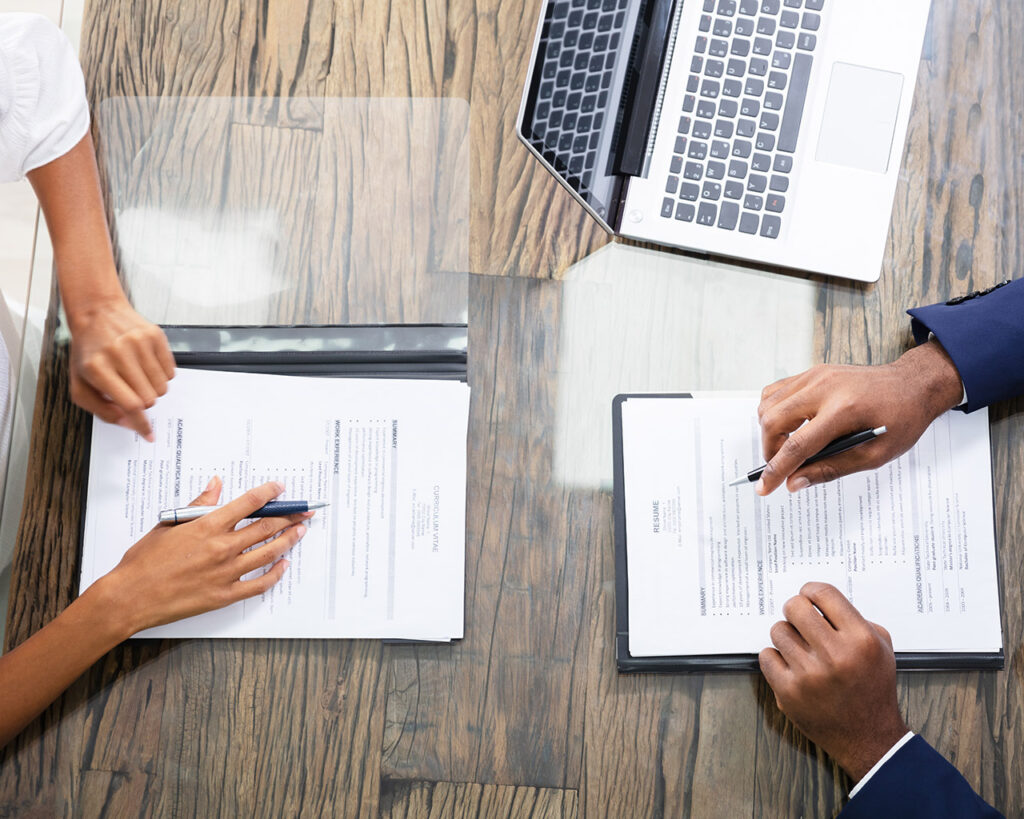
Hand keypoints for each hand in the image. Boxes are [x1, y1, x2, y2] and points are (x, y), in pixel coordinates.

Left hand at [67, 295, 175, 441]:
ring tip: (137, 376)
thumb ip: (100, 409)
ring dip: (152, 388)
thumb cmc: (89, 351)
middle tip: (132, 391)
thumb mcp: (80, 384)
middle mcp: (119, 353)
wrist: (98, 313)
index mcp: (97, 368)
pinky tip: (145, 364)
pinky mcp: (155, 336)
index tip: (149, 434)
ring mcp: (140, 343)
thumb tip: (127, 422)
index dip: (141, 423)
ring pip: (162, 387)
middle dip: (143, 402)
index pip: (130, 404)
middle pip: (149, 398)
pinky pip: (171, 371)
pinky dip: (161, 375)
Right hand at [93, 478, 311, 635]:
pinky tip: (283, 565)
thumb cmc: (143, 561)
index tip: (280, 487)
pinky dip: (275, 574)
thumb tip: (216, 485)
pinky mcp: (224, 595)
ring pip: (268, 553)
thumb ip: (198, 505)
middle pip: (266, 527)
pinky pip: (258, 584)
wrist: (129, 597)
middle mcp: (221, 547)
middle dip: (289, 516)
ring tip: (301, 531)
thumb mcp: (169, 524)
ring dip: (288, 540)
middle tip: (304, 511)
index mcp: (207, 526)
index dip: (269, 493)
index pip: (248, 503)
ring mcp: (225, 573)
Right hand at [755, 340, 963, 494]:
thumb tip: (795, 483)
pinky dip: (773, 412)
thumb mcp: (875, 454)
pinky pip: (776, 391)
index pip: (797, 445)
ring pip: (768, 404)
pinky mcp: (812, 372)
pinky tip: (788, 426)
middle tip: (780, 467)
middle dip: (769, 450)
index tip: (763, 488)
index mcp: (844, 410)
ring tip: (786, 447)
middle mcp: (824, 387)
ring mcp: (815, 375)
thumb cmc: (901, 419)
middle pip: (773, 421)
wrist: (913, 384)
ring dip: (769, 431)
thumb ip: (831, 469)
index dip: (776, 470)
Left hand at [759, 582, 908, 781]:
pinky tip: (791, 665)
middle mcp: (835, 656)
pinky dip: (776, 658)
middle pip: (795, 607)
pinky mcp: (789, 693)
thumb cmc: (872, 688)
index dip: (811, 591)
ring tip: (801, 648)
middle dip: (796, 609)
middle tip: (801, 619)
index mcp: (861, 640)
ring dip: (787, 635)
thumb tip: (819, 599)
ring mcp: (809, 675)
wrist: (868, 738)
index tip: (809, 597)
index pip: (823, 593)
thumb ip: (854, 618)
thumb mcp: (881, 648)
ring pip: (778, 630)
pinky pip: (767, 656)